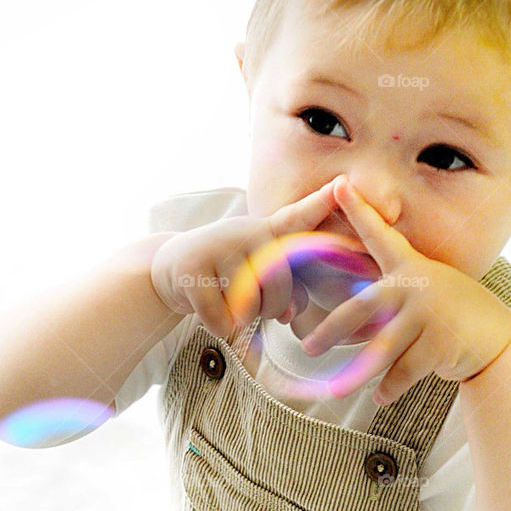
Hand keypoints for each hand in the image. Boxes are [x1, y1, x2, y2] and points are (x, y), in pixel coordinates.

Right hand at [149, 181, 341, 336]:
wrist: (170, 268)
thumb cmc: (227, 273)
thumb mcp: (259, 276)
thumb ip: (287, 292)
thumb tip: (288, 314)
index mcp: (267, 232)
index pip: (296, 218)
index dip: (319, 203)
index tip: (341, 185)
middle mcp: (244, 232)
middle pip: (279, 282)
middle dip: (273, 308)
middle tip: (258, 309)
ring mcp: (216, 246)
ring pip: (250, 303)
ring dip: (243, 319)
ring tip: (230, 305)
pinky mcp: (191, 268)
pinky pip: (221, 317)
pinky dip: (219, 326)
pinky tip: (210, 313)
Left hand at [300, 176, 510, 403]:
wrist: (499, 341)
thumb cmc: (452, 317)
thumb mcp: (424, 296)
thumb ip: (389, 302)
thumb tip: (344, 327)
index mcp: (411, 268)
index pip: (380, 236)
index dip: (359, 210)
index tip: (339, 185)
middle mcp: (418, 284)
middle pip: (362, 307)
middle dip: (332, 330)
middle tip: (307, 346)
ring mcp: (429, 313)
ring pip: (381, 347)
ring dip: (356, 373)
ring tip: (333, 389)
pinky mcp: (440, 342)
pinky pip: (404, 370)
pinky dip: (390, 387)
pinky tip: (379, 397)